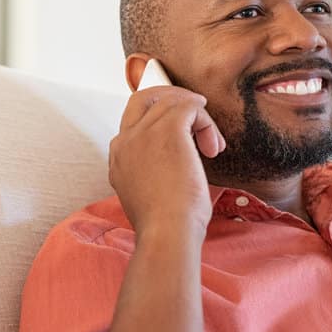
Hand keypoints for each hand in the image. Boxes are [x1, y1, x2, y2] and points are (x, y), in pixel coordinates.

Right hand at [109, 87, 225, 238]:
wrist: (167, 233)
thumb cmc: (164, 225)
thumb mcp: (147, 196)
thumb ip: (150, 173)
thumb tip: (176, 166)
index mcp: (118, 157)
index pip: (133, 122)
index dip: (158, 120)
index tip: (182, 134)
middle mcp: (125, 140)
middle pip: (144, 99)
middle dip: (170, 99)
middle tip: (193, 112)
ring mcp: (144, 133)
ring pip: (171, 102)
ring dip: (196, 117)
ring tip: (211, 144)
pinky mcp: (169, 130)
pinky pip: (189, 107)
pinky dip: (205, 119)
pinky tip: (214, 142)